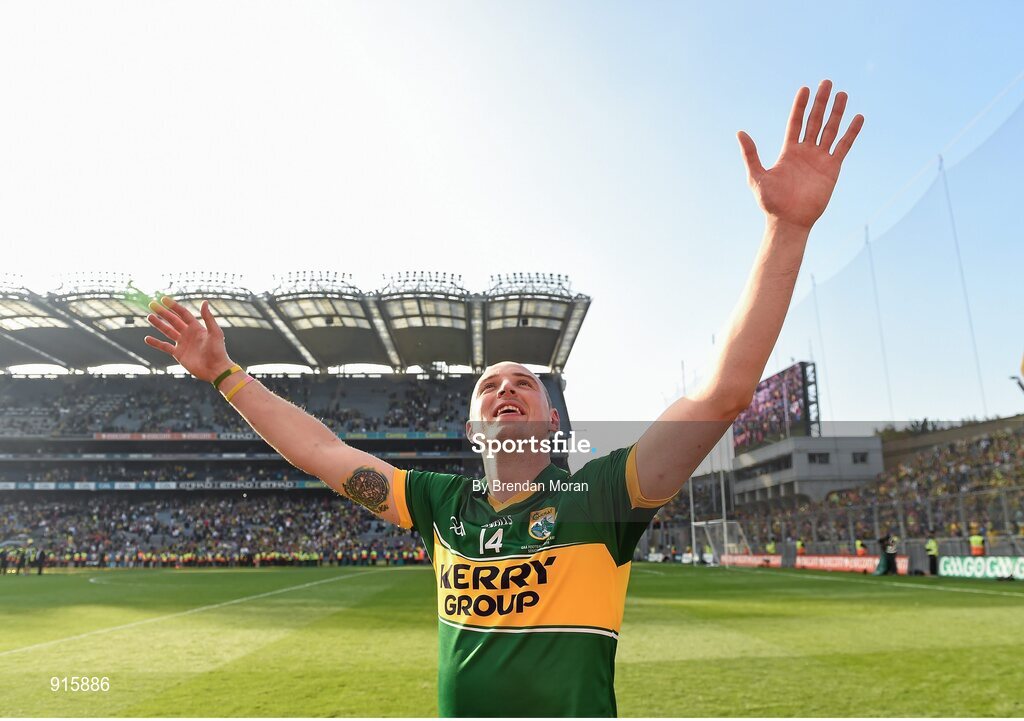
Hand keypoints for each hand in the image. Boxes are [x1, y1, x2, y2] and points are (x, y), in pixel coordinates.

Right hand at [144, 296, 233, 382]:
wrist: (215, 369)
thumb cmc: (218, 351)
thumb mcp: (215, 332)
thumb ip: (208, 318)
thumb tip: (204, 301)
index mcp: (196, 327)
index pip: (183, 314)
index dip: (173, 306)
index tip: (163, 299)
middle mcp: (188, 334)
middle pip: (173, 321)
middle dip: (162, 313)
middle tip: (151, 305)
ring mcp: (182, 343)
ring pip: (167, 331)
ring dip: (158, 324)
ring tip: (149, 317)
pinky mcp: (178, 354)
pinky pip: (164, 347)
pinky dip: (156, 343)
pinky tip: (147, 338)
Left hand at [737, 79, 863, 230]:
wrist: (789, 221)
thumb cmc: (771, 202)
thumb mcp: (757, 176)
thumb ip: (751, 154)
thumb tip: (740, 132)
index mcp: (788, 151)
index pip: (795, 122)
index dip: (800, 106)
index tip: (805, 89)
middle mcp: (805, 152)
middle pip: (815, 121)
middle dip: (821, 102)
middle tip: (827, 82)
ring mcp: (820, 159)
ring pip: (830, 130)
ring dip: (837, 113)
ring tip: (843, 94)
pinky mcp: (832, 168)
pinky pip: (843, 147)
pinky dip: (851, 133)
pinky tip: (857, 118)